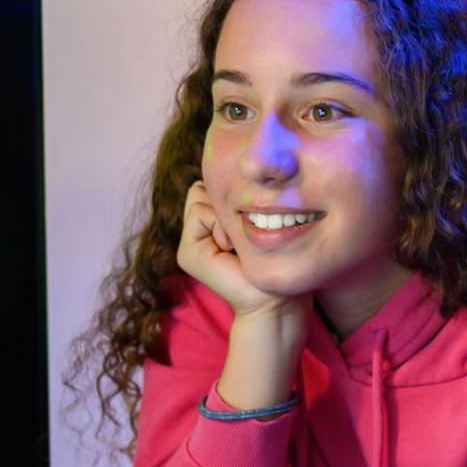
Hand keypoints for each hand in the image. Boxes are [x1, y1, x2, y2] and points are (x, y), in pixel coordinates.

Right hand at [176, 179, 286, 317]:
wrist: (277, 299)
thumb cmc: (279, 259)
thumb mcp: (261, 220)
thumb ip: (240, 197)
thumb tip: (243, 167)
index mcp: (213, 223)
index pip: (212, 184)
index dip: (235, 194)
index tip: (255, 224)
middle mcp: (197, 232)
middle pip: (202, 186)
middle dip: (227, 202)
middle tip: (244, 235)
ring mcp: (190, 243)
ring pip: (199, 195)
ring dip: (226, 215)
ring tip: (239, 244)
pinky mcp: (188, 254)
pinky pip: (200, 211)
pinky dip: (220, 225)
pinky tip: (231, 250)